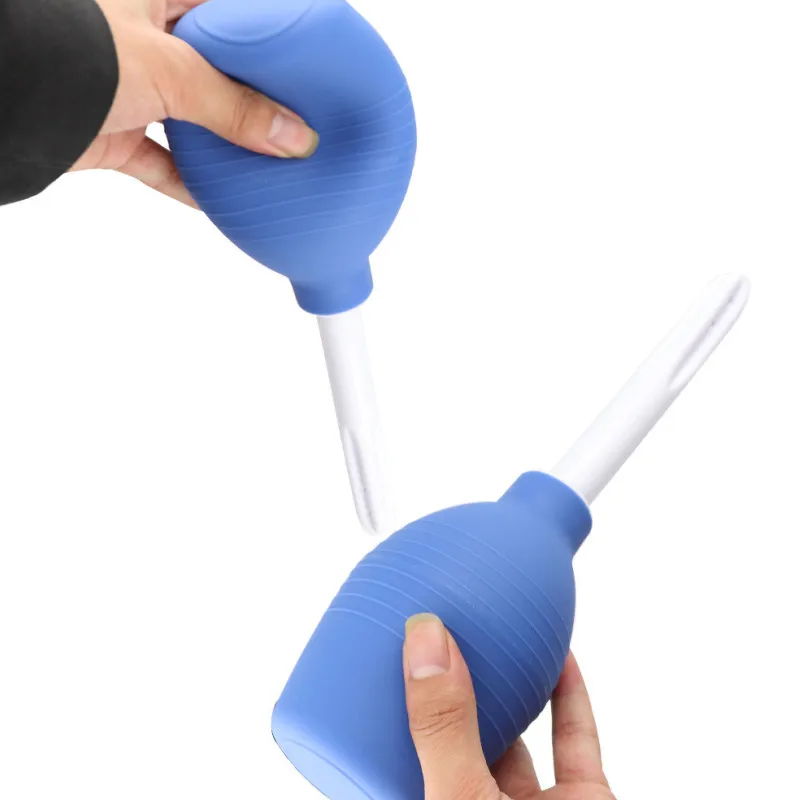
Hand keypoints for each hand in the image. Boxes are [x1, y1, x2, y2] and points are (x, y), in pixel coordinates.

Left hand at [72, 0, 318, 204]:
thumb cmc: (66, 51)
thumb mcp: (167, 70)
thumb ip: (233, 104)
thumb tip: (293, 135)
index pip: (226, 7)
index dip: (265, 29)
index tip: (305, 56)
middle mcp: (141, 36)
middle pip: (213, 67)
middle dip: (252, 95)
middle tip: (295, 115)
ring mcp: (124, 86)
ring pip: (189, 117)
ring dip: (223, 144)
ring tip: (268, 160)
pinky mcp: (110, 131)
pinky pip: (158, 161)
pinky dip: (186, 183)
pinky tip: (219, 200)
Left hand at [404, 614, 614, 799]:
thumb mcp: (461, 797)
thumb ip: (443, 724)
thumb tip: (424, 637)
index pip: (402, 745)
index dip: (392, 696)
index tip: (391, 639)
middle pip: (462, 730)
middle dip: (454, 680)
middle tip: (446, 624)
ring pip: (521, 732)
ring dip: (513, 682)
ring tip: (495, 629)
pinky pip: (576, 739)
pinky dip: (569, 695)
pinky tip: (558, 654)